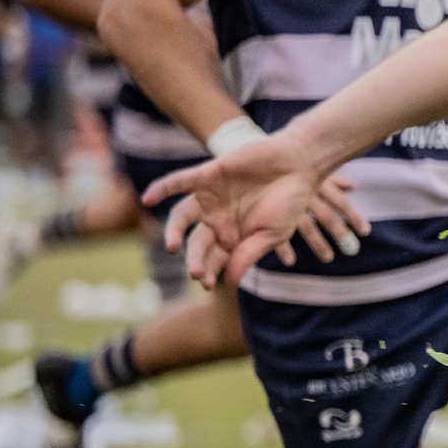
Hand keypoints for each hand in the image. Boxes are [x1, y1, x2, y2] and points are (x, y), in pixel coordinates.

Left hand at [145, 138, 367, 286]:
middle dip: (196, 258)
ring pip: (182, 216)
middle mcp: (217, 218)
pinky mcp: (208, 174)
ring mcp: (210, 197)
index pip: (214, 259)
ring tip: (172, 247)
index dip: (209, 271)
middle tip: (196, 273)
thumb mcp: (273, 234)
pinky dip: (162, 188)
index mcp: (233, 236)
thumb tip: (231, 281)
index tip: (208, 284)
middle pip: (197, 242)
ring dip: (174, 231)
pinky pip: (179, 181)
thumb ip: (250, 254)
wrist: (299, 164)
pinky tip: (148, 198)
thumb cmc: (290, 201)